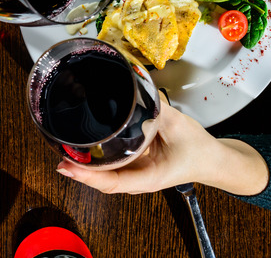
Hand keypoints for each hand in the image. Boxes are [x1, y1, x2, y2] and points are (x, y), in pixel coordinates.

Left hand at [56, 101, 268, 195]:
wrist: (212, 160)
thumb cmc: (198, 149)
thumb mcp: (178, 125)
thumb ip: (156, 108)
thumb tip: (136, 89)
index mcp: (149, 177)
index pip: (112, 182)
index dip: (87, 176)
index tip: (67, 167)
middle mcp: (137, 179)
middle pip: (101, 180)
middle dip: (79, 169)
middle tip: (58, 153)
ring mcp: (135, 174)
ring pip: (104, 174)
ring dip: (84, 165)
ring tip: (64, 150)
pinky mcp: (134, 165)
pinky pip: (110, 165)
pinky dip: (95, 159)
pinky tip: (82, 148)